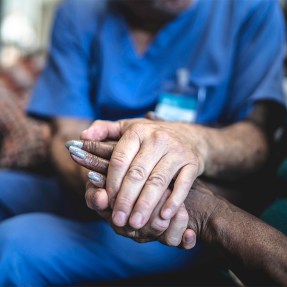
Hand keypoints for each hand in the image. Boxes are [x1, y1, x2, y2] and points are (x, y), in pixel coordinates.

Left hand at [67, 139, 196, 248]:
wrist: (189, 136)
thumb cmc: (151, 136)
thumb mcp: (127, 128)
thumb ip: (103, 130)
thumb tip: (80, 137)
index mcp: (137, 132)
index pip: (119, 160)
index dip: (110, 183)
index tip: (105, 201)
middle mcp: (157, 139)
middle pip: (137, 174)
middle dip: (125, 200)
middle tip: (117, 220)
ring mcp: (176, 151)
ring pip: (158, 182)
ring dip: (145, 206)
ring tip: (135, 224)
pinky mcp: (192, 163)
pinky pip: (182, 185)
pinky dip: (173, 201)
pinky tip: (163, 216)